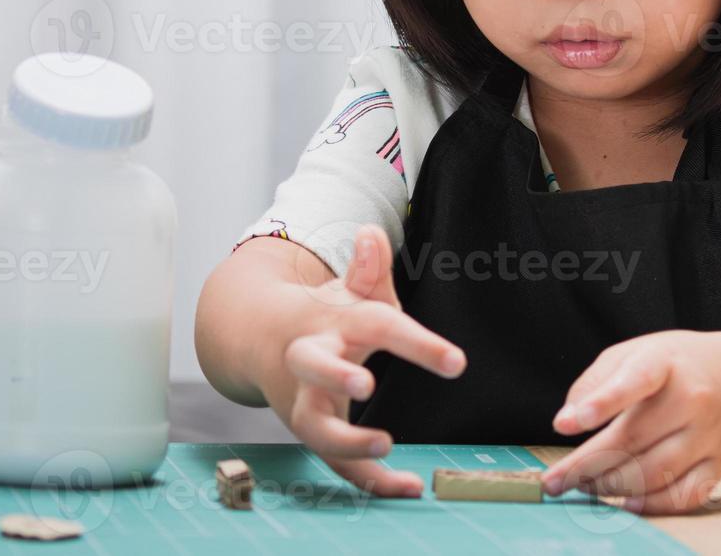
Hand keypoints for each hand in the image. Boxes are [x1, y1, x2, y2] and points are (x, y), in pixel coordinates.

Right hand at [262, 223, 466, 497]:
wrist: (263, 340)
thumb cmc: (325, 315)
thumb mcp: (348, 290)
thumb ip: (368, 269)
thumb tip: (372, 233)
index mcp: (335, 322)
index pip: (377, 326)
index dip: (416, 343)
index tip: (458, 363)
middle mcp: (311, 360)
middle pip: (315, 366)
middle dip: (335, 375)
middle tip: (365, 385)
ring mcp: (305, 399)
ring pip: (315, 425)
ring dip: (347, 440)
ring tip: (386, 444)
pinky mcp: (312, 429)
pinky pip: (338, 463)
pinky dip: (371, 480)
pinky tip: (408, 487)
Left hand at [539, 329, 720, 514]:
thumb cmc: (673, 365)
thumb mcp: (634, 352)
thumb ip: (596, 381)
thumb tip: (566, 422)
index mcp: (666, 362)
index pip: (634, 380)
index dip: (600, 403)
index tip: (565, 424)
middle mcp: (693, 398)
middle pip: (633, 440)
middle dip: (586, 465)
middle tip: (554, 480)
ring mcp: (710, 434)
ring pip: (655, 473)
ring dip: (611, 486)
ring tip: (583, 486)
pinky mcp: (719, 463)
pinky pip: (684, 494)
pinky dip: (651, 505)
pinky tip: (625, 502)